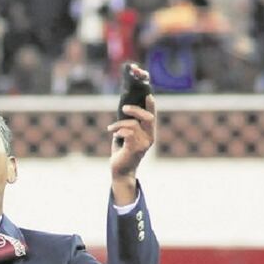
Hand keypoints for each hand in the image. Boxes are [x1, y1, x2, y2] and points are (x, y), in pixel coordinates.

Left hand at [107, 65, 154, 182]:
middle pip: (148, 117)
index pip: (152, 115)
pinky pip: (128, 133)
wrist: (120, 171)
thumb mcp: (126, 135)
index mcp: (149, 133)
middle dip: (136, 109)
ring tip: (111, 128)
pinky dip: (119, 131)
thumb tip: (124, 107)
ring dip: (120, 123)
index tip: (147, 92)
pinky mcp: (135, 149)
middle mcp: (149, 138)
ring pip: (133, 124)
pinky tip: (113, 134)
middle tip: (124, 107)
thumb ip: (128, 123)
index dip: (151, 103)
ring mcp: (144, 144)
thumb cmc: (122, 151)